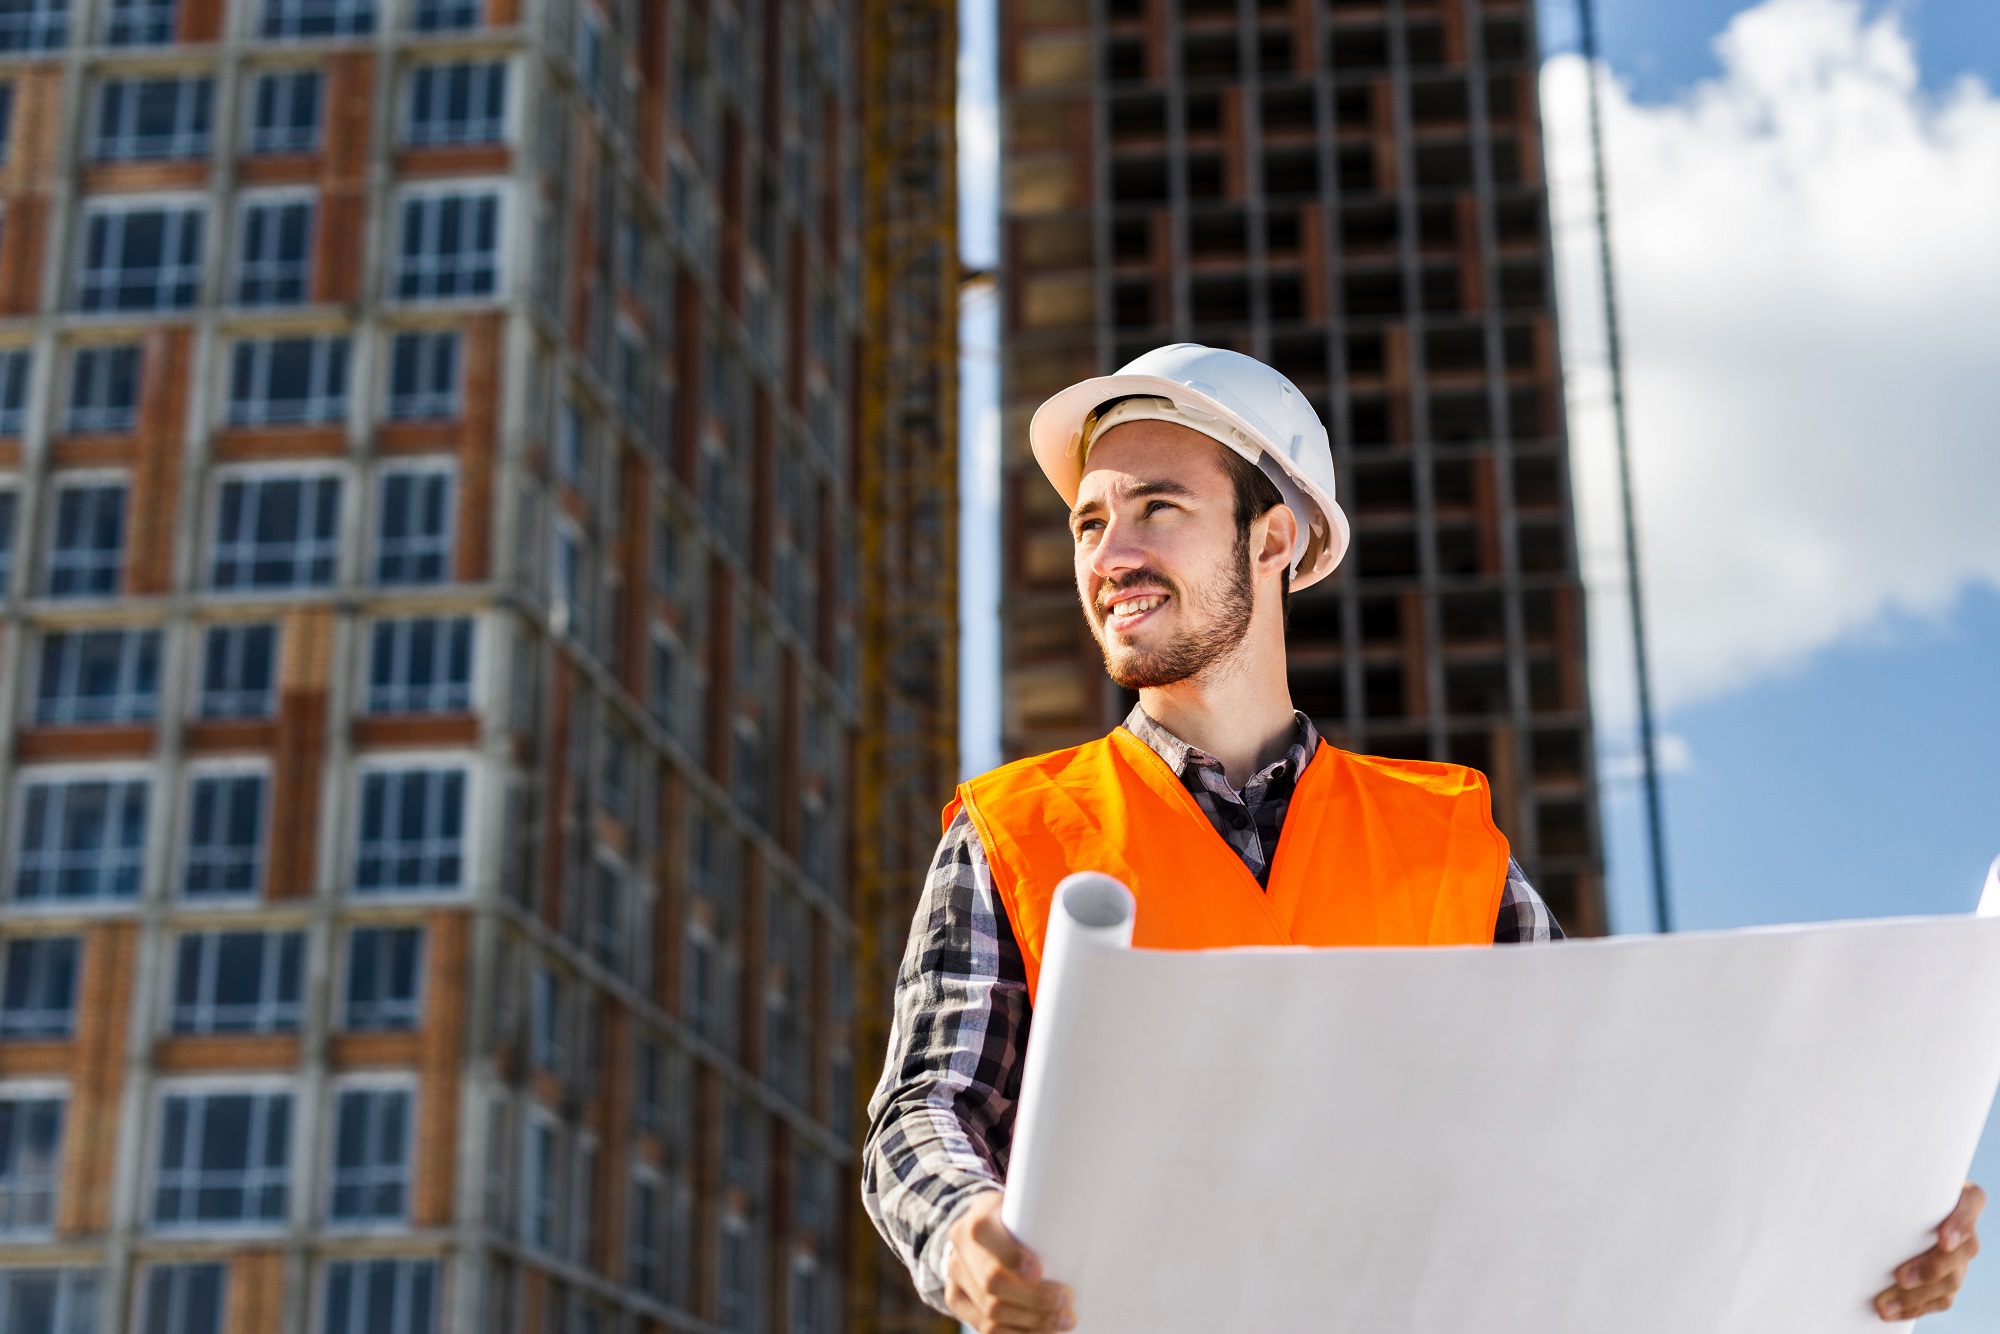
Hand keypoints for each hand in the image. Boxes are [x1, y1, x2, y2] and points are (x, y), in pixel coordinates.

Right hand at [943, 1191, 1074, 1332]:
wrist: (975, 1234)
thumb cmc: (1014, 1222)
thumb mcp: (1024, 1211)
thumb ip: (1043, 1221)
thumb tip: (1089, 1236)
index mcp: (977, 1219)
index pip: (985, 1233)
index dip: (1011, 1256)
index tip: (1039, 1271)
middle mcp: (960, 1250)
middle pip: (992, 1282)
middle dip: (1033, 1298)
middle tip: (1066, 1302)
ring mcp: (955, 1278)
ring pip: (990, 1313)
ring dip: (1031, 1323)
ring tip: (1062, 1321)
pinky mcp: (956, 1301)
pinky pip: (985, 1329)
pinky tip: (1041, 1333)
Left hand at [1875, 1183, 1984, 1320]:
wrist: (1887, 1200)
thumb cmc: (1881, 1178)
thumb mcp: (1882, 1171)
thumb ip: (1876, 1174)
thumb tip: (1841, 1175)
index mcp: (1955, 1194)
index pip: (1971, 1203)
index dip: (1962, 1223)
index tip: (1944, 1240)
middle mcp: (1962, 1226)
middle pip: (1962, 1250)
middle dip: (1931, 1268)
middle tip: (1900, 1277)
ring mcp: (1958, 1255)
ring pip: (1951, 1280)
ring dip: (1917, 1295)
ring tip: (1884, 1304)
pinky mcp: (1948, 1277)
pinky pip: (1940, 1298)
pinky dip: (1915, 1306)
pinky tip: (1892, 1312)